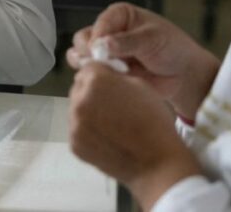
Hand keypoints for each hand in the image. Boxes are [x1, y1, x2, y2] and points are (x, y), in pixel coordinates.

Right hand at [67, 3, 219, 118]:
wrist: (183, 74)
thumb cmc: (172, 48)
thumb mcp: (154, 39)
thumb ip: (128, 41)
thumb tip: (102, 44)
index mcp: (118, 16)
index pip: (100, 24)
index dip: (97, 38)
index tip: (99, 52)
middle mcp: (107, 32)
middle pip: (83, 39)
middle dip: (89, 53)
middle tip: (101, 65)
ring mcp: (105, 54)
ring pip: (81, 57)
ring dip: (89, 66)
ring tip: (105, 73)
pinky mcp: (106, 72)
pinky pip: (91, 75)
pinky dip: (94, 79)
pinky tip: (107, 82)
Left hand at [69, 63, 202, 209]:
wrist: (156, 162)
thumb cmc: (153, 120)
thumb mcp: (140, 85)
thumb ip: (116, 77)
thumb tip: (105, 77)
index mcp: (96, 81)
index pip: (88, 67)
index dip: (101, 74)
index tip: (112, 84)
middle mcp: (79, 100)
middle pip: (79, 88)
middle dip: (91, 92)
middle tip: (111, 106)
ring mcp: (74, 124)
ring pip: (76, 110)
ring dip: (88, 112)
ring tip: (110, 125)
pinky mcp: (74, 144)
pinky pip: (78, 130)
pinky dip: (88, 132)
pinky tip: (107, 138)